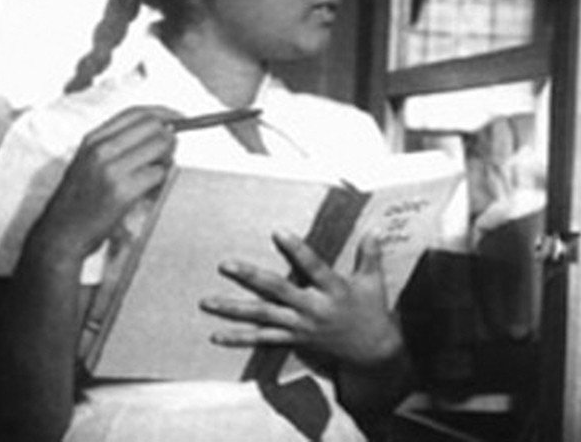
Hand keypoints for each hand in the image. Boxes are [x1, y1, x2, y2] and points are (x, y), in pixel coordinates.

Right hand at [26, 106, 179, 263]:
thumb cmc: (79, 200)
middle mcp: (100, 149)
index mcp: (93, 139)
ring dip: (167, 158)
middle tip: (170, 151)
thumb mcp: (89, 161)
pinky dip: (161, 179)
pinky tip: (149, 189)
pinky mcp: (122, 192)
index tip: (179, 119)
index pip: (136, 112)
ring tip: (155, 172)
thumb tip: (163, 130)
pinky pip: (158, 174)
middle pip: (153, 125)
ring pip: (160, 146)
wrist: (60, 234)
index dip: (163, 113)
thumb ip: (119, 144)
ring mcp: (111, 170)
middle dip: (170, 135)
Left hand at [202, 231, 403, 369]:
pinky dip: (239, 338)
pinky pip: (262, 339)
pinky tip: (216, 335)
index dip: (296, 250)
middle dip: (250, 277)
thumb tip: (374, 229)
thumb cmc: (372, 310)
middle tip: (225, 264)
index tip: (278, 232)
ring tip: (207, 302)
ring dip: (233, 309)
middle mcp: (312, 308)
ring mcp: (300, 326)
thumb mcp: (374, 281)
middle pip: (277, 291)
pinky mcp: (293, 339)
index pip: (313, 267)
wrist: (371, 351)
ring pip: (262, 316)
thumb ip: (369, 254)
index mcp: (333, 290)